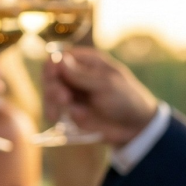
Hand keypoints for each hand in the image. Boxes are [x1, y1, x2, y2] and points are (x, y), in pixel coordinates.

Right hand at [43, 47, 158, 146]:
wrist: (135, 127)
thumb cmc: (127, 99)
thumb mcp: (107, 84)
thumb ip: (81, 74)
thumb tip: (58, 60)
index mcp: (87, 62)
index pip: (60, 58)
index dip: (52, 66)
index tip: (53, 75)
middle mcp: (76, 75)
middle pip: (50, 76)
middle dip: (52, 88)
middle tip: (63, 99)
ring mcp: (72, 93)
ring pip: (49, 94)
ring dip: (52, 103)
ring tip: (60, 113)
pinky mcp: (70, 110)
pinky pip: (56, 110)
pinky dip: (62, 115)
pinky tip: (78, 118)